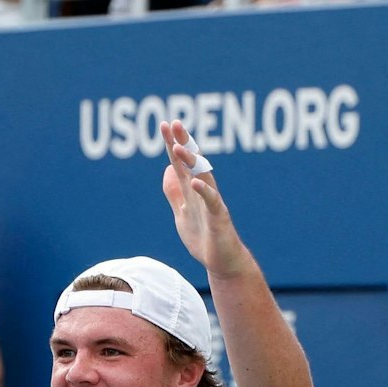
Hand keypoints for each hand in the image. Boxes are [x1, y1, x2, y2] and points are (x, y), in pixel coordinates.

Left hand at [160, 121, 252, 279]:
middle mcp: (202, 192)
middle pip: (192, 163)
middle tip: (175, 123)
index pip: (180, 163)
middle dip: (183, 143)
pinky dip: (204, 191)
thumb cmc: (203, 238)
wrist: (222, 263)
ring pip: (203, 177)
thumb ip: (174, 193)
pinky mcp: (219, 219)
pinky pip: (212, 202)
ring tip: (179, 147)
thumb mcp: (181, 214)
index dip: (172, 144)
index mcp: (191, 191)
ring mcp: (211, 204)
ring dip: (191, 162)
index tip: (165, 124)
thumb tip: (166, 169)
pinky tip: (195, 182)